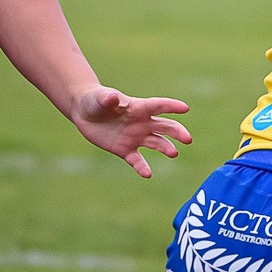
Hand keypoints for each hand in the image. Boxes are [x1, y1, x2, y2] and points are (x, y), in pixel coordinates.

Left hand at [70, 86, 191, 178]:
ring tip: (173, 153)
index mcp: (139, 108)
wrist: (84, 113)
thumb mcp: (98, 98)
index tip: (185, 108)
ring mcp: (136, 137)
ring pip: (157, 143)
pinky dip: (142, 167)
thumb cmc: (95, 100)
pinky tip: (147, 174)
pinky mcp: (125, 150)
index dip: (172, 106)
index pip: (158, 106)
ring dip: (166, 148)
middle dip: (177, 132)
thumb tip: (113, 98)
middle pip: (165, 127)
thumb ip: (107, 98)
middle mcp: (142, 123)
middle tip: (187, 139)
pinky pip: (137, 160)